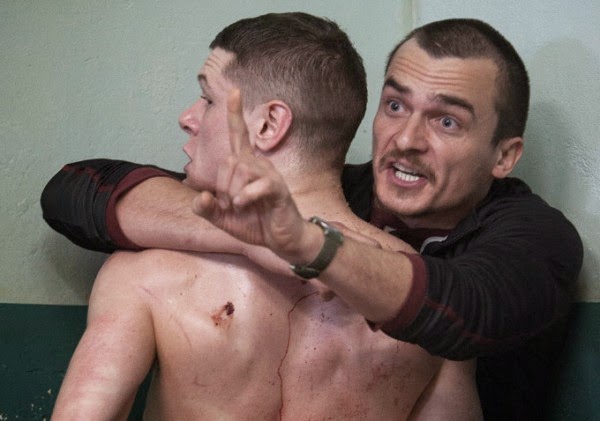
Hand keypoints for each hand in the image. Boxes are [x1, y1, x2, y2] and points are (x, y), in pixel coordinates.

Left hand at [192, 89, 306, 259]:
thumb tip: (200, 196)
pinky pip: (257, 184)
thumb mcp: (223, 219)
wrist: (282, 241)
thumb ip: (206, 209)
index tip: (233, 91)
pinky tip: (243, 205)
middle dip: (223, 185)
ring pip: (240, 169)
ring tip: (241, 207)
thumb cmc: (255, 224)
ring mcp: (269, 175)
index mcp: (246, 168)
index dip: (234, 115)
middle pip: (229, 160)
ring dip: (233, 192)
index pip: (238, 136)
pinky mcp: (278, 188)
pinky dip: (245, 196)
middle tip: (232, 205)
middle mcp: (258, 165)